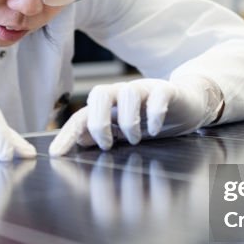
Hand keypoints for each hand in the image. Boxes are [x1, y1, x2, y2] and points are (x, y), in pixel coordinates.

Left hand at [49, 77, 222, 155]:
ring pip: (127, 93)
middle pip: (99, 93)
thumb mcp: (124, 133)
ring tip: (135, 140)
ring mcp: (144, 89)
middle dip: (98, 122)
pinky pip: (158, 94)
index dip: (67, 134)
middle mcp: (121, 94)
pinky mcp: (166, 90)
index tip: (56, 154)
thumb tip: (80, 141)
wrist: (187, 105)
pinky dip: (154, 113)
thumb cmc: (151, 120)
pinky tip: (155, 129)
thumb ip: (103, 137)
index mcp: (107, 106)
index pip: (81, 116)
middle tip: (107, 145)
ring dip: (128, 121)